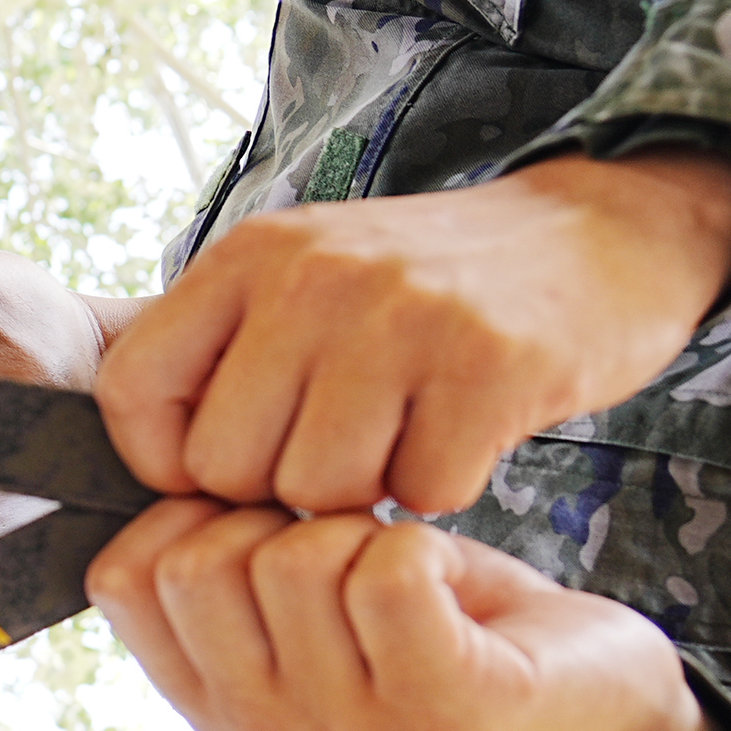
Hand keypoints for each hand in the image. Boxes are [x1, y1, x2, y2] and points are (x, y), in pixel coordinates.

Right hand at [84, 501, 730, 730]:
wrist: (582, 690)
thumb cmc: (427, 610)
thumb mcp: (292, 592)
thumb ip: (212, 551)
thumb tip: (146, 444)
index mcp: (207, 698)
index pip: (122, 575)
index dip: (188, 511)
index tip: (260, 519)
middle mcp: (260, 730)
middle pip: (201, 560)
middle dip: (275, 514)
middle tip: (345, 544)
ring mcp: (347, 730)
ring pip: (296, 555)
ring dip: (362, 529)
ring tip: (404, 571)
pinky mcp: (440, 707)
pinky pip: (390, 568)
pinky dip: (426, 543)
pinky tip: (447, 581)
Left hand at [96, 150, 730, 516]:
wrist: (597, 233)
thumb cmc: (427, 286)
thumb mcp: (305, 278)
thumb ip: (224, 353)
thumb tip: (143, 467)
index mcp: (248, 258)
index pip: (133, 390)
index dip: (161, 462)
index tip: (220, 474)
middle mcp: (312, 277)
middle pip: (224, 465)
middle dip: (274, 492)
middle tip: (337, 458)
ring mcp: (402, 316)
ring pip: (318, 489)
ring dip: (361, 496)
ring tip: (399, 442)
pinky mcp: (490, 364)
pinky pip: (421, 491)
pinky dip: (440, 489)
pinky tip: (461, 439)